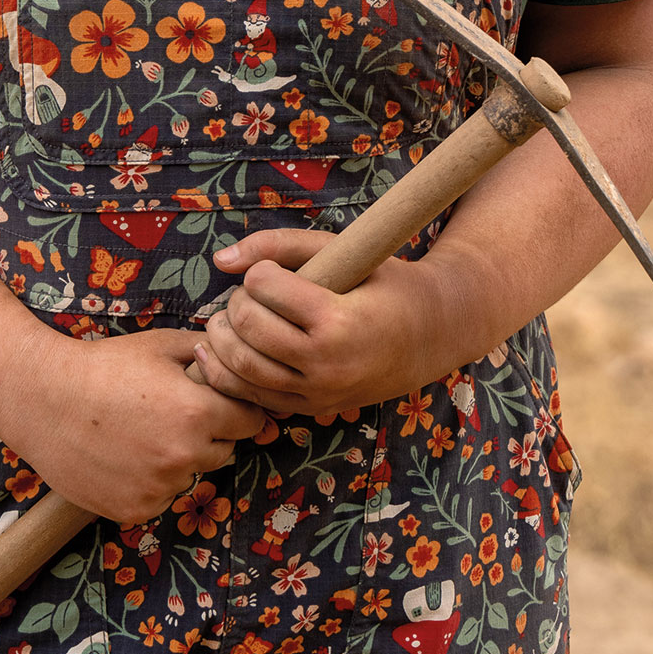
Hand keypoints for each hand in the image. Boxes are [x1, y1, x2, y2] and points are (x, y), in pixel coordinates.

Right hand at [0, 323, 271, 526]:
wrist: (44, 401)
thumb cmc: (103, 366)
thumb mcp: (159, 344)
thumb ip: (207, 352)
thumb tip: (241, 360)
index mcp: (198, 413)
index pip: (251, 421)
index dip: (236, 408)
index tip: (216, 401)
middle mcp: (185, 457)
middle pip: (224, 450)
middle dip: (208, 434)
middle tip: (168, 414)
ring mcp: (160, 488)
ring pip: (191, 475)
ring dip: (178, 460)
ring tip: (139, 433)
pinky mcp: (136, 510)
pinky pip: (161, 497)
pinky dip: (151, 482)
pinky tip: (123, 457)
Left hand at [193, 231, 466, 423]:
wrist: (432, 335)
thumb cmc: (385, 284)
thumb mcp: (342, 251)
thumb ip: (280, 244)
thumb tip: (220, 260)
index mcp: (337, 321)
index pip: (264, 288)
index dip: (261, 273)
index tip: (273, 272)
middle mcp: (327, 364)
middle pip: (248, 329)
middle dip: (236, 304)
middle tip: (249, 294)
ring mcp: (319, 393)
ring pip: (242, 370)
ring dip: (223, 339)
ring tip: (229, 319)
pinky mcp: (312, 409)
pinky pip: (253, 398)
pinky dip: (227, 374)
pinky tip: (222, 351)